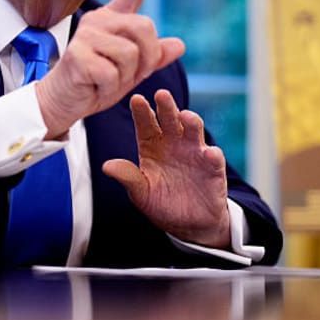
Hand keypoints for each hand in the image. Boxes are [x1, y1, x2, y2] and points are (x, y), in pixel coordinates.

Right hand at [34, 0, 184, 135]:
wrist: (64, 101)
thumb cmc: (96, 83)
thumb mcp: (131, 70)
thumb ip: (153, 57)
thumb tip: (180, 45)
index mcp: (110, 20)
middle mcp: (97, 21)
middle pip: (144, 27)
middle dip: (147, 57)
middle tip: (130, 74)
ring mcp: (85, 36)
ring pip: (130, 53)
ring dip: (126, 76)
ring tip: (107, 80)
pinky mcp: (77, 55)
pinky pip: (112, 73)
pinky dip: (109, 88)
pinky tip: (95, 86)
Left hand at [103, 89, 230, 247]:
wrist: (188, 224)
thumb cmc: (161, 202)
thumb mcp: (140, 191)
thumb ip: (127, 177)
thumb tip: (106, 166)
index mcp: (152, 145)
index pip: (146, 124)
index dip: (142, 112)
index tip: (136, 100)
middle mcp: (174, 143)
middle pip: (169, 120)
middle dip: (166, 107)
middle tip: (161, 94)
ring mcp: (194, 152)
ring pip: (193, 131)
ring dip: (191, 122)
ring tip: (185, 116)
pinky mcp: (212, 168)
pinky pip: (213, 158)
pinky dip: (212, 155)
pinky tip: (209, 153)